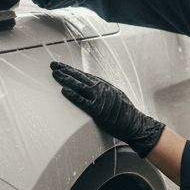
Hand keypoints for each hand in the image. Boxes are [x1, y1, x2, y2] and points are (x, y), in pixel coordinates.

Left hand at [50, 62, 164, 156]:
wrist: (135, 124)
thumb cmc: (126, 113)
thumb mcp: (116, 96)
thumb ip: (104, 91)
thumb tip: (95, 89)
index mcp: (105, 85)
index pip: (85, 75)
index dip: (73, 70)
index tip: (63, 67)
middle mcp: (102, 88)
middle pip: (80, 77)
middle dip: (65, 70)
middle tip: (54, 65)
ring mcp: (99, 98)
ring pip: (78, 85)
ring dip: (65, 78)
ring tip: (55, 74)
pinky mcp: (97, 110)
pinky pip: (82, 101)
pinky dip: (72, 95)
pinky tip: (63, 90)